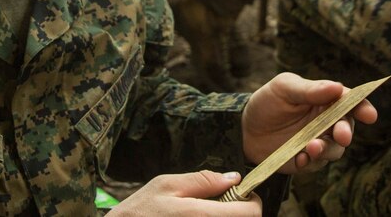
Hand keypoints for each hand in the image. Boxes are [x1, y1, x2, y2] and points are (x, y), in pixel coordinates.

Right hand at [111, 171, 260, 214]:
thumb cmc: (138, 213)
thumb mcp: (166, 185)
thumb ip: (202, 181)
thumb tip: (233, 178)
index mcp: (201, 216)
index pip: (252, 213)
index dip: (250, 201)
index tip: (239, 195)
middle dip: (237, 212)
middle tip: (217, 204)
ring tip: (202, 215)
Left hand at [241, 72, 377, 174]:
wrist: (243, 129)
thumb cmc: (267, 102)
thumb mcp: (284, 88)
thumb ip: (310, 89)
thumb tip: (337, 87)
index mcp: (325, 99)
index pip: (350, 102)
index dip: (363, 107)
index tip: (369, 115)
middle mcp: (326, 121)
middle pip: (346, 127)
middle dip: (346, 132)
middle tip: (341, 135)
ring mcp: (318, 141)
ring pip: (334, 149)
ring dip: (327, 149)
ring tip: (312, 147)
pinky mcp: (307, 160)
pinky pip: (316, 164)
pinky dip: (311, 162)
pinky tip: (300, 158)